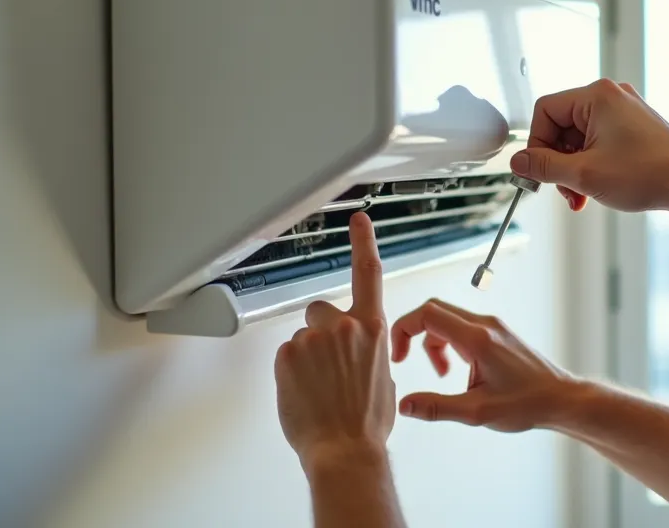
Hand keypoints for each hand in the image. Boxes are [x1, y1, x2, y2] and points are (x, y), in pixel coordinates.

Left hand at [274, 212, 396, 472]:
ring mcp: (312, 339)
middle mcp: (343, 327)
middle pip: (321, 311)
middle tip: (327, 366)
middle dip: (320, 332)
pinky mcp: (287, 354)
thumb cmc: (367, 422)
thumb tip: (356, 354)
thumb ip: (368, 353)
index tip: (358, 219)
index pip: (368, 273)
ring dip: (306, 358)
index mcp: (372, 329)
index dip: (363, 241)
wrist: (345, 449)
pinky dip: (291, 373)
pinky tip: (305, 394)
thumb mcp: (383, 379)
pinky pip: (286, 356)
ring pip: (302, 338)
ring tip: (319, 390)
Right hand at [390, 299, 576, 431]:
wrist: (561, 399)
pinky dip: (450, 343)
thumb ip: (437, 407)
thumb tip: (404, 405)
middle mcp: (485, 325)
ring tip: (443, 375)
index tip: (398, 356)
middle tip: (406, 360)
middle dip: (414, 333)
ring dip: (433, 343)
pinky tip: (457, 370)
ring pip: (448, 318)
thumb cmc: (527, 405)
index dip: (403, 329)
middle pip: (434, 310)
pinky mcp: (497, 333)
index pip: (428, 314)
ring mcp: (493, 326)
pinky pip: (462, 327)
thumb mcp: (476, 412)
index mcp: (477, 339)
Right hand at [511, 78, 668, 212]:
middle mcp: (610, 97)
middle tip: (563, 188)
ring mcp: (623, 111)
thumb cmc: (650, 173)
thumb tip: (519, 163)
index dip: (536, 144)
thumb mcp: (583, 174)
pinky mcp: (632, 127)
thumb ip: (544, 167)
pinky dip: (591, 164)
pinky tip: (596, 187)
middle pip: (561, 126)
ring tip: (582, 194)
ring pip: (579, 138)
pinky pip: (598, 141)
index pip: (545, 111)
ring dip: (574, 168)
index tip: (538, 170)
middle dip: (558, 162)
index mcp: (596, 96)